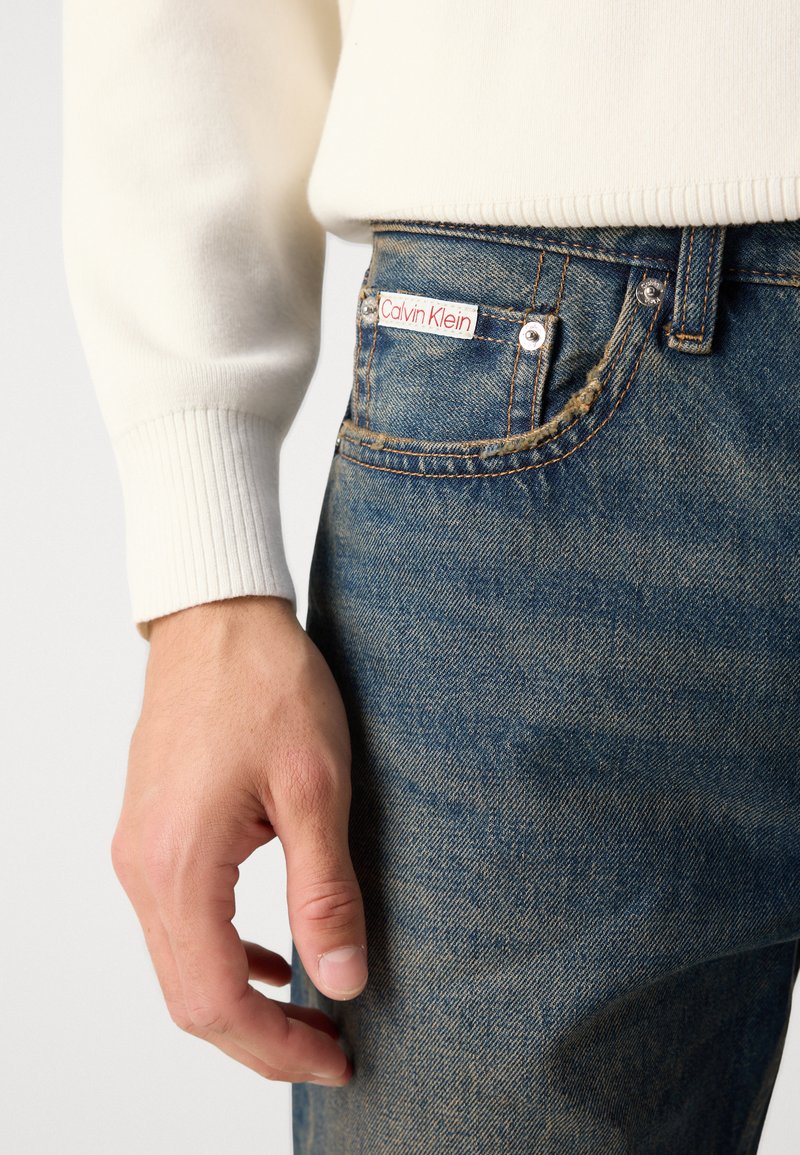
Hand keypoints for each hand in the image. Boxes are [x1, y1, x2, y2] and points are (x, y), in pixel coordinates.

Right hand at [110, 595, 366, 1084]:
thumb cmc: (266, 685)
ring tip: (313, 1011)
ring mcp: (139, 851)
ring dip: (242, 1002)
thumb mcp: (316, 786)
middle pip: (190, 998)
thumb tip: (343, 979)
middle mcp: (143, 868)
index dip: (276, 1048)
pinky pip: (178, 924)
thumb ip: (325, 890)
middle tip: (332, 1045)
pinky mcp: (152, 834)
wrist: (218, 619)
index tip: (337, 1055)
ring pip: (181, 965)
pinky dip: (224, 957)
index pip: (215, 1000)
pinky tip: (274, 955)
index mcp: (179, 864)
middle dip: (261, 1040)